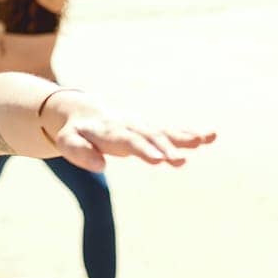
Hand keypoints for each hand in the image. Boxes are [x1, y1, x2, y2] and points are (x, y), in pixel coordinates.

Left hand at [43, 93, 214, 171]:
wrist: (83, 111)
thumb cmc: (74, 132)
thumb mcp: (68, 141)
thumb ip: (80, 153)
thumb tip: (100, 166)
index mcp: (109, 130)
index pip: (128, 141)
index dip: (144, 149)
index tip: (159, 160)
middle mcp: (129, 125)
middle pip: (150, 136)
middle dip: (165, 147)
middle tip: (180, 161)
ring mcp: (141, 125)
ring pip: (164, 131)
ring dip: (184, 136)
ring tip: (207, 139)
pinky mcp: (150, 129)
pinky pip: (171, 131)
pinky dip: (189, 133)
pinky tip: (210, 136)